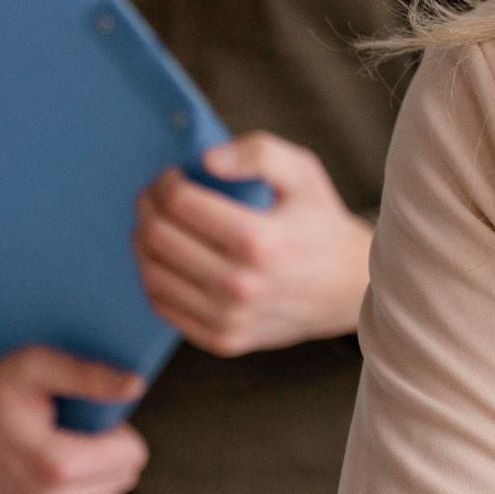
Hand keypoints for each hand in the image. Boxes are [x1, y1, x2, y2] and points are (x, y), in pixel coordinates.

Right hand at [0, 348, 147, 493]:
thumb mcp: (36, 367)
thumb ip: (90, 377)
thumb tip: (135, 386)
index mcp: (55, 464)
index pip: (132, 457)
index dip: (118, 432)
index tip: (91, 419)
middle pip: (120, 482)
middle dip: (107, 455)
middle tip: (70, 434)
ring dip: (91, 480)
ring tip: (54, 454)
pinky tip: (44, 480)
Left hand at [135, 134, 372, 355]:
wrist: (350, 287)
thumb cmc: (321, 225)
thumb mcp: (304, 174)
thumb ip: (259, 153)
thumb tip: (206, 161)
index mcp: (261, 240)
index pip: (180, 204)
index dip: (164, 183)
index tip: (171, 176)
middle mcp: (242, 284)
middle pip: (158, 237)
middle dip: (147, 208)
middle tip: (155, 197)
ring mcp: (230, 317)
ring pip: (152, 272)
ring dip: (143, 241)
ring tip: (158, 224)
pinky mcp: (223, 340)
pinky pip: (163, 306)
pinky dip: (154, 277)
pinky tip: (166, 258)